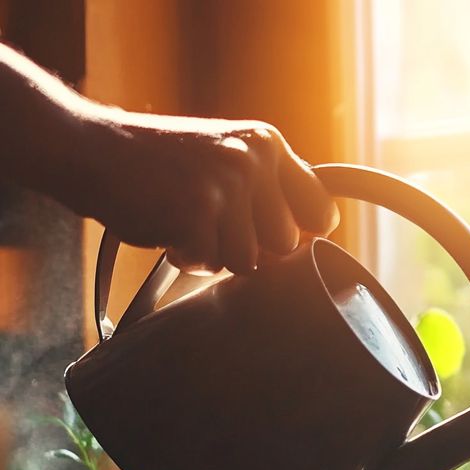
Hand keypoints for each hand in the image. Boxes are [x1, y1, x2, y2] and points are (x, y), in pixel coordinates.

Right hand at [79, 114, 339, 274]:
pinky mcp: (196, 213)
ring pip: (248, 261)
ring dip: (215, 254)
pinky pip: (209, 264)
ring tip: (185, 221)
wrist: (89, 149)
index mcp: (266, 144)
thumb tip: (315, 235)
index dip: (302, 234)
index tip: (279, 238)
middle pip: (285, 245)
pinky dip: (185, 256)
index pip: (320, 210)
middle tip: (212, 224)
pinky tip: (166, 228)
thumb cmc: (157, 164)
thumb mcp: (223, 156)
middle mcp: (252, 160)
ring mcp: (225, 186)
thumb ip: (266, 188)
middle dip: (250, 246)